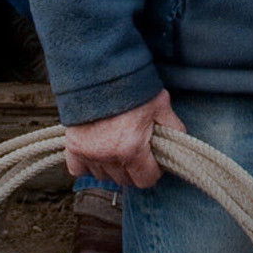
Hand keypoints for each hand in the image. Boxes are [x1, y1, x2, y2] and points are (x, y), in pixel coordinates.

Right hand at [64, 89, 185, 189]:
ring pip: (103, 176)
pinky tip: (96, 151)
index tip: (152, 159)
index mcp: (132, 148)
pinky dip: (87, 164)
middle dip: (132, 168)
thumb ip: (173, 127)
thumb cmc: (131, 88)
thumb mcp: (161, 105)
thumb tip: (179, 143)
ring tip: (115, 145)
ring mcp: (89, 153)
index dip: (152, 170)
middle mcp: (109, 155)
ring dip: (111, 166)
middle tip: (135, 149)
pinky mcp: (73, 147)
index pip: (145, 180)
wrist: (100, 72)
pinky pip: (79, 170)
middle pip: (125, 180)